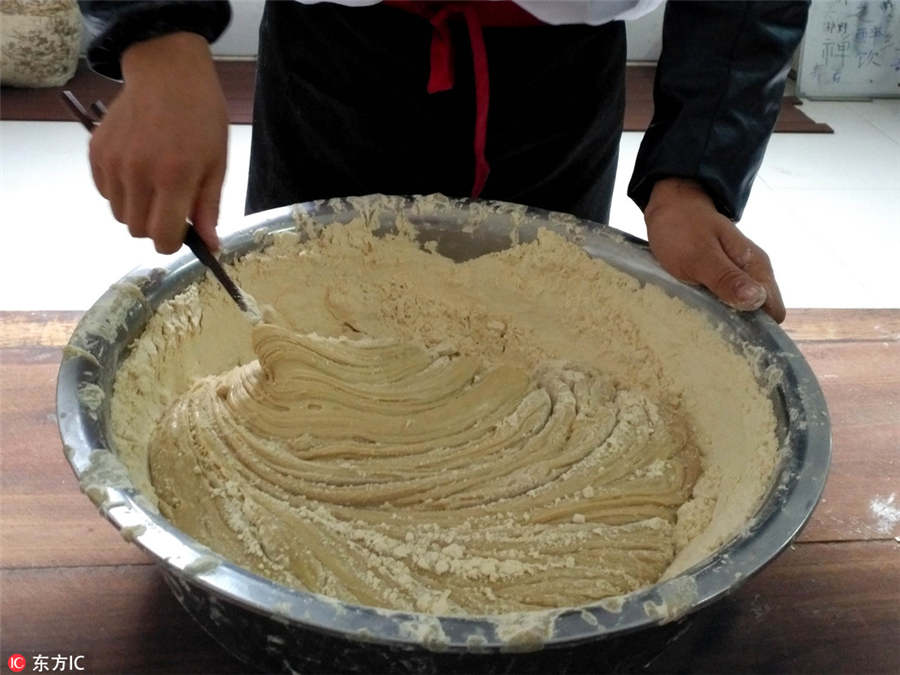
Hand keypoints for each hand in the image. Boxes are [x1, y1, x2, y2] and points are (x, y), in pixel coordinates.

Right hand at [88, 32, 227, 252]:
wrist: (167, 73)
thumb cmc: (201, 118)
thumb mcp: (217, 164)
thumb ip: (208, 208)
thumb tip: (210, 246)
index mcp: (174, 177)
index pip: (162, 237)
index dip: (173, 241)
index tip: (181, 231)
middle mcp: (138, 173)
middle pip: (137, 230)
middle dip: (155, 225)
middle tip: (171, 203)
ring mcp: (113, 162)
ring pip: (118, 214)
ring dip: (137, 208)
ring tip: (155, 182)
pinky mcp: (96, 151)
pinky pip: (104, 192)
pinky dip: (120, 191)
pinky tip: (137, 169)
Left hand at [643, 178, 784, 322]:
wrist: (670, 203)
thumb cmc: (682, 227)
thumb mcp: (700, 256)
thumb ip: (727, 278)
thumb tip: (757, 301)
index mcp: (756, 268)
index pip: (774, 312)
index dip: (758, 330)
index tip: (733, 340)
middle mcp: (753, 273)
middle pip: (758, 314)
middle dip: (739, 329)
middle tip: (710, 336)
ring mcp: (737, 274)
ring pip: (740, 309)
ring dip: (724, 320)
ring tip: (701, 329)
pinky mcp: (721, 276)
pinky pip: (725, 300)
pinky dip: (713, 310)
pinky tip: (696, 315)